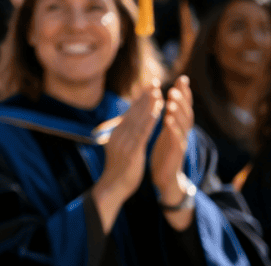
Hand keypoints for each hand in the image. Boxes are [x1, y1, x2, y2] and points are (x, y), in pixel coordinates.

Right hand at [92, 82, 161, 231]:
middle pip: (134, 111)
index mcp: (116, 132)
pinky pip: (142, 133)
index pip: (130, 112)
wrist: (112, 187)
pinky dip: (150, 121)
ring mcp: (124, 142)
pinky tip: (157, 112)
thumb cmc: (118, 169)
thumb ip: (123, 134)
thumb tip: (127, 122)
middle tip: (155, 82)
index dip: (140, 99)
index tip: (150, 87)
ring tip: (158, 92)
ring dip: (149, 105)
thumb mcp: (119, 148)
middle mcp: (119, 134)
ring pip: (139, 119)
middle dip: (145, 96)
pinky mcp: (132, 151)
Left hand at [151, 76, 194, 199]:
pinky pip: (176, 140)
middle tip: (176, 87)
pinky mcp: (176, 154)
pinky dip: (173, 130)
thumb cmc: (164, 152)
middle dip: (182, 100)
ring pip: (183, 125)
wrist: (166, 178)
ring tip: (171, 101)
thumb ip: (169, 115)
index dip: (184, 93)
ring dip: (178, 112)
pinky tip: (168, 122)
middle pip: (186, 113)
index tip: (183, 78)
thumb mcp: (167, 131)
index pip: (183, 106)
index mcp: (178, 126)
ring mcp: (181, 143)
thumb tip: (169, 97)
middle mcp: (182, 132)